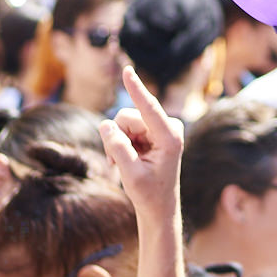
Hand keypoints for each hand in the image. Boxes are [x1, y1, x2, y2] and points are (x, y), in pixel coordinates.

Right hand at [100, 65, 183, 223]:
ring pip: (122, 122)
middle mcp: (168, 127)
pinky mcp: (151, 130)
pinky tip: (126, 159)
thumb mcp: (131, 174)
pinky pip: (123, 128)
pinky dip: (119, 144)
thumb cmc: (149, 193)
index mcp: (170, 138)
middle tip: (118, 162)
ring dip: (117, 142)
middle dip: (116, 137)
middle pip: (127, 117)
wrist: (158, 205)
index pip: (149, 108)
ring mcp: (159, 127)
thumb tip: (105, 124)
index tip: (127, 71)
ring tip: (124, 163)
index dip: (136, 89)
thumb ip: (118, 148)